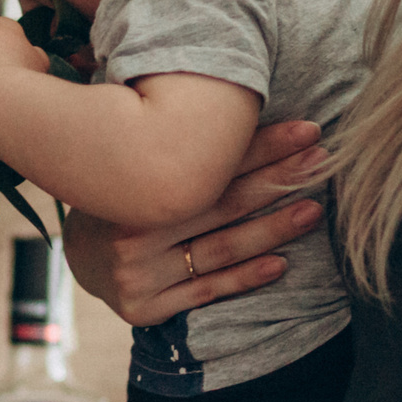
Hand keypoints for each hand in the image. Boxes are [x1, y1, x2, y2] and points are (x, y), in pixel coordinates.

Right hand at [63, 119, 328, 325]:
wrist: (80, 260)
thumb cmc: (123, 199)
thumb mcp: (133, 164)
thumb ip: (171, 142)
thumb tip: (233, 93)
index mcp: (130, 185)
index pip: (207, 162)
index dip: (262, 145)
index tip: (307, 130)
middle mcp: (133, 230)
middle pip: (219, 202)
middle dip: (277, 179)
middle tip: (322, 161)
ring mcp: (138, 273)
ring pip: (219, 249)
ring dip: (272, 229)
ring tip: (313, 211)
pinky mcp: (144, 307)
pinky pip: (205, 291)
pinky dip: (244, 278)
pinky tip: (280, 264)